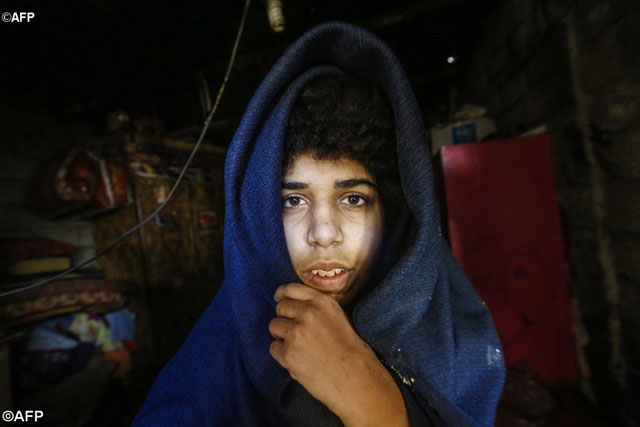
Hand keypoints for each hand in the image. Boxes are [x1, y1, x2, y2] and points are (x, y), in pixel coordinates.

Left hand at [269, 283, 407, 426]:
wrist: (355, 378)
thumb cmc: (351, 351)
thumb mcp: (339, 317)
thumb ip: (318, 308)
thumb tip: (295, 306)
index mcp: (322, 302)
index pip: (291, 289)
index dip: (282, 294)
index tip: (279, 298)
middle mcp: (308, 313)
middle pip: (280, 307)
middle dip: (285, 318)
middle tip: (295, 332)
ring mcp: (296, 332)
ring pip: (274, 326)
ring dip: (282, 336)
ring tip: (299, 348)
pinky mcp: (288, 353)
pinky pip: (274, 348)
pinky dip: (282, 355)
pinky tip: (298, 360)